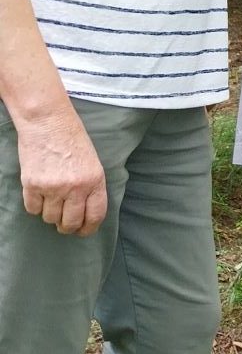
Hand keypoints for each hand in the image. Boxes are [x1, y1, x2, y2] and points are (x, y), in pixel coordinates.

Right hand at [17, 111, 107, 235]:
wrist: (48, 122)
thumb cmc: (72, 139)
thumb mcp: (92, 163)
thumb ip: (90, 187)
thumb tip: (84, 212)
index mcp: (95, 181)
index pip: (95, 216)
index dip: (88, 229)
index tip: (82, 231)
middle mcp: (75, 188)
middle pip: (70, 223)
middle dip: (66, 226)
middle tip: (63, 222)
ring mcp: (53, 187)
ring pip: (50, 218)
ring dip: (50, 214)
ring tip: (51, 200)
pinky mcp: (33, 185)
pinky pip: (32, 209)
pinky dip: (35, 206)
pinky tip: (38, 195)